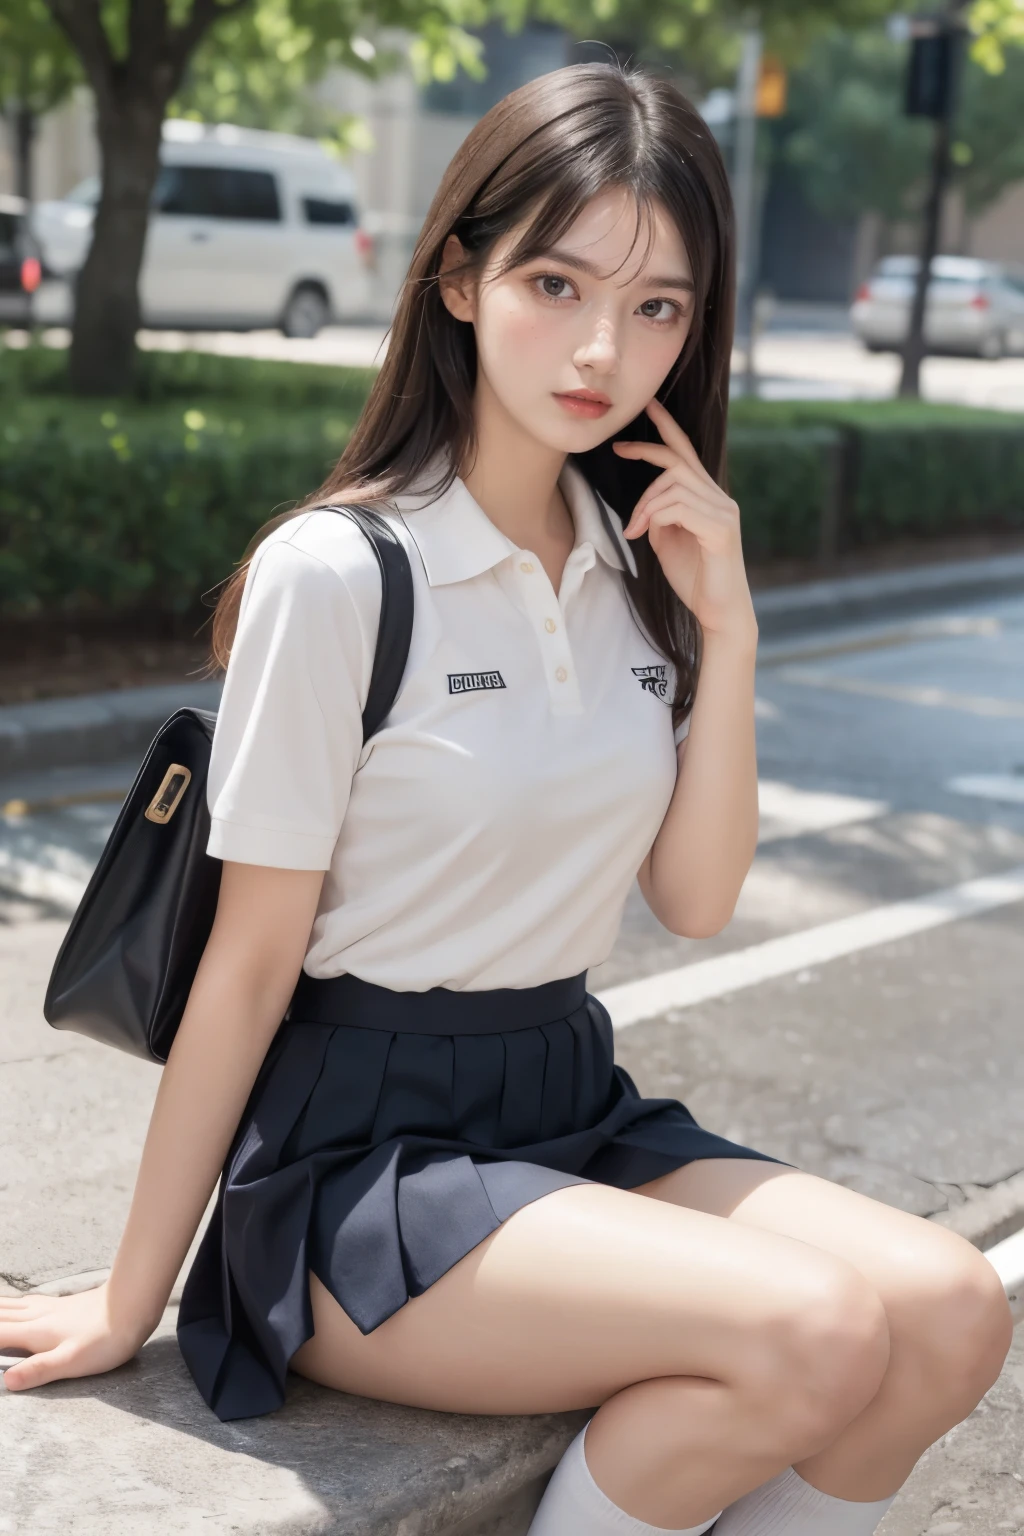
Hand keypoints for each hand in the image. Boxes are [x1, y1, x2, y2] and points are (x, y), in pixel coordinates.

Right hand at [0, 1280, 150, 1390]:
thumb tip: (6, 1382)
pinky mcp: (61, 1305)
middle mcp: (36, 1317)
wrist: (133, 1304)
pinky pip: (24, 1303)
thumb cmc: (106, 1338)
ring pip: (9, 1307)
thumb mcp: (72, 1362)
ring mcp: (48, 1309)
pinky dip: (8, 1304)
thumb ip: (38, 1370)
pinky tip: (15, 1303)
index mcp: (33, 1333)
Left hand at [612, 397, 756, 642]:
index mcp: (708, 499)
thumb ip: (658, 517)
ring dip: (645, 504)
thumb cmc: (694, 580)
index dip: (667, 427)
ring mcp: (724, 512)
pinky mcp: (721, 529)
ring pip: (674, 485)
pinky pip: (679, 507)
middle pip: (679, 461)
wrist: (718, 614)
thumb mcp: (666, 542)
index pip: (688, 453)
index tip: (647, 407)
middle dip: (646, 451)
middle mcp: (720, 499)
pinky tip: (643, 534)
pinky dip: (654, 516)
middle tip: (617, 450)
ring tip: (634, 529)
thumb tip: (647, 505)